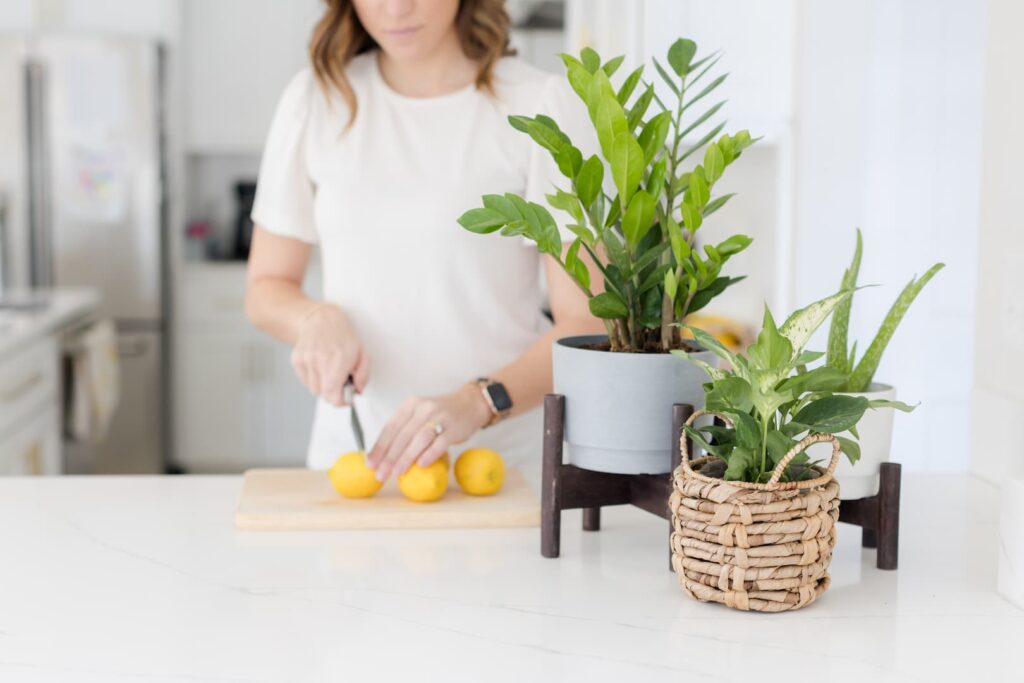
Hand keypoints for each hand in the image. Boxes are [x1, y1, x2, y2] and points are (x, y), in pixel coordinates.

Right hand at [291, 304, 368, 405]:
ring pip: (313, 390)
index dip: (340, 401)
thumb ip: (363, 375)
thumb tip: (357, 391)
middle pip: (323, 395)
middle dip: (333, 392)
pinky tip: (319, 366)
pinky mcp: (296, 360)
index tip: (346, 398)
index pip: (332, 395)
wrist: (321, 319)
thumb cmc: (343, 337)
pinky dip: (313, 379)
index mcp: (338, 361)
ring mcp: (305, 361)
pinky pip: (305, 381)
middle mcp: (319, 361)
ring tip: (328, 370)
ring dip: (322, 385)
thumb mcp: (362, 354)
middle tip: (339, 381)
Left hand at [367, 384, 492, 481]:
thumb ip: (405, 429)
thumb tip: (383, 455)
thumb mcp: (420, 413)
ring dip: (406, 457)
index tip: (370, 463)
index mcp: (410, 404)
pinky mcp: (454, 428)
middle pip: (402, 435)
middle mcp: (423, 408)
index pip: (390, 427)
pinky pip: (440, 443)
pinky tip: (421, 465)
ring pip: (419, 439)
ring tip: (397, 472)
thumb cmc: (441, 414)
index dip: (379, 446)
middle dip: (389, 457)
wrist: (471, 404)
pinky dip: (430, 454)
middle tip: (380, 474)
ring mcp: (440, 417)